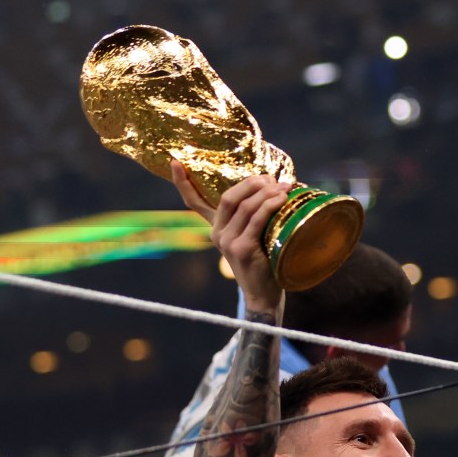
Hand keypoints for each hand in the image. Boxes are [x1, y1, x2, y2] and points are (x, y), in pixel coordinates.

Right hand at [171, 161, 287, 313]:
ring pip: (245, 205)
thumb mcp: (254, 235)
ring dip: (267, 192)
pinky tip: (282, 199)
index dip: (182, 182)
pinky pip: (256, 219)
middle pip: (228, 196)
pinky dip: (270, 205)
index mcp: (216, 228)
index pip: (194, 202)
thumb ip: (254, 215)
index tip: (174, 162)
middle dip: (251, 182)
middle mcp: (216, 233)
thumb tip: (274, 184)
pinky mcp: (241, 248)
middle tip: (272, 179)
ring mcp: (227, 241)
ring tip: (284, 187)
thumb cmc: (263, 261)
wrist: (264, 294)